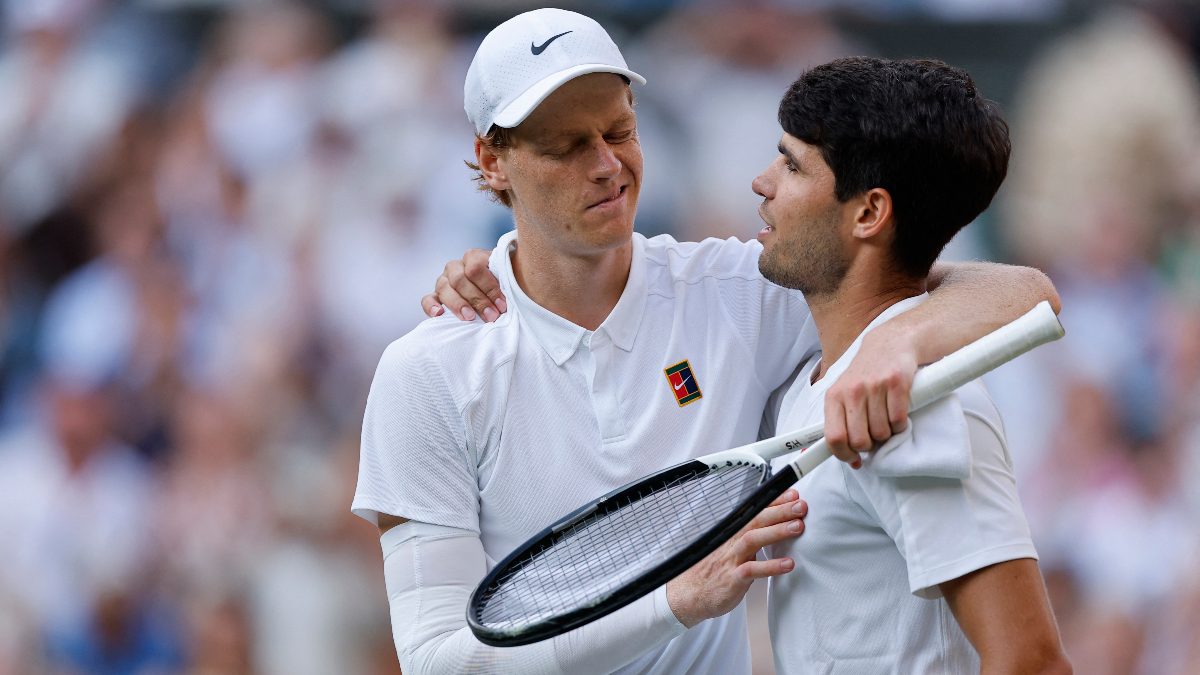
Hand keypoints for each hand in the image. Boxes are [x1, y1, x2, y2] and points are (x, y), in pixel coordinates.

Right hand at [420, 248, 507, 321]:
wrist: (495, 288)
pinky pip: (427, 299)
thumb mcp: (507, 278)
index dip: (489, 287)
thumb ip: (507, 281)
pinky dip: (431, 306)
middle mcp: (456, 266)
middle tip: (491, 315)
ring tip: (470, 318)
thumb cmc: (504, 285)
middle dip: (477, 299)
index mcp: (473, 257)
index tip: (502, 305)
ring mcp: (444, 280)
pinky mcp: (436, 295)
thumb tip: (508, 299)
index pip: (476, 267)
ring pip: (444, 288)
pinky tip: (439, 314)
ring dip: (458, 304)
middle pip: (460, 279)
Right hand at [666, 489, 805, 627]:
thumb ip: (750, 538)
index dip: (774, 502)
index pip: (755, 511)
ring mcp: (732, 559)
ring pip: (753, 539)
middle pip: (756, 520)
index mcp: (733, 533)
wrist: (689, 594)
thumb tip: (772, 527)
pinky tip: (788, 564)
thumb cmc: (713, 571)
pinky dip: (771, 566)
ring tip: (797, 527)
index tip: (792, 495)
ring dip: (776, 531)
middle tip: (800, 505)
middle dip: (780, 511)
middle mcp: (732, 541)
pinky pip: (752, 570)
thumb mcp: (731, 548)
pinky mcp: (733, 578)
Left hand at [822, 324, 916, 467]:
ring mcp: (874, 386)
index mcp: (834, 396)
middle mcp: (852, 391)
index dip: (844, 454)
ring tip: (885, 420)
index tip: (854, 459)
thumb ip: (840, 420)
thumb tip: (843, 454)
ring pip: (881, 432)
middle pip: (860, 439)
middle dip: (869, 445)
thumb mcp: (843, 392)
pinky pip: (899, 420)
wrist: (890, 344)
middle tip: (873, 436)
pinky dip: (900, 424)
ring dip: (886, 433)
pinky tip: (897, 414)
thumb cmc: (865, 374)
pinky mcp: (897, 383)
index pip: (834, 437)